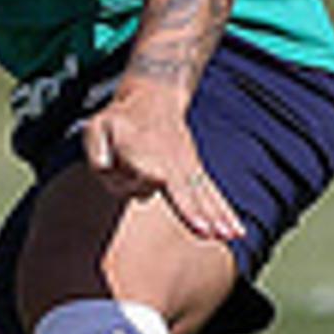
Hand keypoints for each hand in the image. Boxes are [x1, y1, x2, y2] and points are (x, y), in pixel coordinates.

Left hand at [77, 81, 244, 245]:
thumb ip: (97, 153)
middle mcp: (169, 159)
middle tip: (206, 231)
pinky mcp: (196, 172)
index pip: (145, 170)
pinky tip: (237, 232)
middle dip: (194, 210)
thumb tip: (108, 171)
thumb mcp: (96, 129)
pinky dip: (226, 213)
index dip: (148, 177)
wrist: (153, 97)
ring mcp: (187, 165)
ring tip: (229, 236)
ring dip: (217, 216)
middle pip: (183, 188)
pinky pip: (213, 195)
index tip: (159, 181)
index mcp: (141, 148)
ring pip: (204, 194)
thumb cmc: (119, 121)